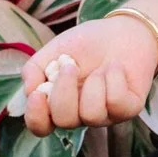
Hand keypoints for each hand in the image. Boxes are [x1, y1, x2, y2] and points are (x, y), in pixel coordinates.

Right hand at [21, 14, 157, 135]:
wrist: (123, 30)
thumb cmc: (86, 44)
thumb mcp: (54, 49)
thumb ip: (35, 68)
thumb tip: (29, 90)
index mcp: (58, 104)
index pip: (41, 126)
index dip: (36, 117)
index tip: (37, 94)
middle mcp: (80, 114)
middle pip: (64, 121)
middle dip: (65, 92)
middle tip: (70, 66)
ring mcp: (105, 115)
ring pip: (92, 115)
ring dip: (93, 84)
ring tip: (100, 67)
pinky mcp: (129, 108)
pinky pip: (117, 103)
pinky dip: (114, 79)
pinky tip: (116, 68)